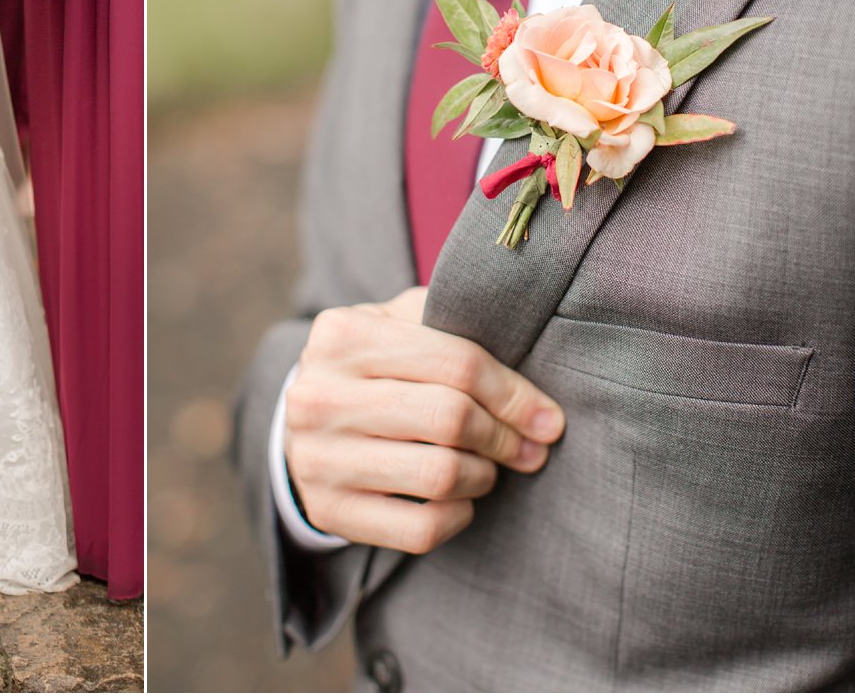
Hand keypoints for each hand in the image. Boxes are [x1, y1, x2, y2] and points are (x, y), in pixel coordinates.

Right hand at [284, 287, 564, 552]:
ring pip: (439, 475)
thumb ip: (462, 334)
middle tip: (525, 447)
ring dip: (482, 475)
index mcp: (341, 335)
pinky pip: (421, 528)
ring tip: (486, 467)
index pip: (456, 362)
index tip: (546, 418)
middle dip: (503, 437)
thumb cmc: (376, 366)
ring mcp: (317, 457)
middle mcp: (318, 395)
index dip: (514, 394)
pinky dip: (458, 516)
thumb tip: (537, 407)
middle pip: (450, 417)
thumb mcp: (402, 326)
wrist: (308, 419)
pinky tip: (458, 498)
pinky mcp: (328, 510)